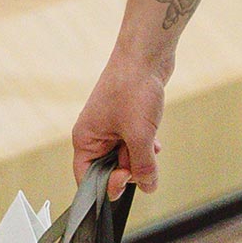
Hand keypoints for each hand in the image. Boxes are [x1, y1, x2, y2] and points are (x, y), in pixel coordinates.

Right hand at [72, 43, 169, 195]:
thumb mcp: (139, 135)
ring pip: (126, 157)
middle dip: (129, 169)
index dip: (106, 187)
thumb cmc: (133, 89)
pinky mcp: (127, 120)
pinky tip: (156, 142)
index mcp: (85, 139)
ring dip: (141, 157)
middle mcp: (95, 134)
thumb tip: (148, 186)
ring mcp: (111, 127)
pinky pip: (135, 144)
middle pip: (109, 170)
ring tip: (151, 144)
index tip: (126, 181)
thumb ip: (143, 165)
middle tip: (143, 158)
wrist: (146, 56)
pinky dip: (146, 147)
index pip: (86, 178)